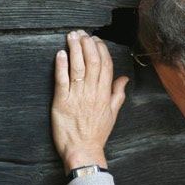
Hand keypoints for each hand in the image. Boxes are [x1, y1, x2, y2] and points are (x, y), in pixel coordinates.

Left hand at [52, 30, 128, 174]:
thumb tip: (124, 79)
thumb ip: (118, 93)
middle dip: (87, 45)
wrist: (83, 150)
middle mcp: (92, 92)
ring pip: (77, 67)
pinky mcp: (61, 102)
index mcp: (105, 94)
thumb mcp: (113, 113)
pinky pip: (62, 80)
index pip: (106, 66)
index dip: (101, 50)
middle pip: (92, 62)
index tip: (96, 40)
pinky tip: (60, 53)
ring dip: (74, 49)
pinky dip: (61, 66)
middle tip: (82, 33)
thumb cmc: (97, 133)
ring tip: (72, 36)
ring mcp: (77, 96)